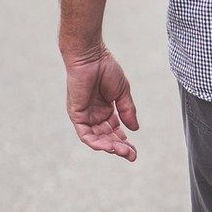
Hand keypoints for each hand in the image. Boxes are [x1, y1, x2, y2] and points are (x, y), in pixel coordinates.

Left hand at [63, 47, 138, 161]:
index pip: (115, 131)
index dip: (125, 142)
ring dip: (109, 147)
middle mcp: (94, 115)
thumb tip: (135, 129)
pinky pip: (85, 134)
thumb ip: (128, 111)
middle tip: (132, 155)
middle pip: (107, 137)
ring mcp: (85, 115)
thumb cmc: (106, 69)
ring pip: (96, 138)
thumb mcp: (122, 93)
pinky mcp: (76, 114)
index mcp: (105, 110)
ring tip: (122, 152)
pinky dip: (95, 142)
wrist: (91, 57)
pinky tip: (108, 146)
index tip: (135, 151)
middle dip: (119, 148)